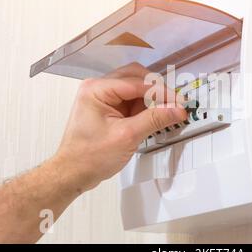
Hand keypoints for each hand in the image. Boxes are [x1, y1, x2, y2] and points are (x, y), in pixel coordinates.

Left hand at [52, 63, 186, 191]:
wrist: (72, 174)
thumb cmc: (89, 157)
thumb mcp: (127, 137)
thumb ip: (154, 120)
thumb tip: (176, 110)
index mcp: (97, 89)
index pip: (137, 83)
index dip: (161, 92)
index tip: (179, 102)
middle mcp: (98, 88)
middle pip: (136, 77)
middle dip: (156, 91)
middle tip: (174, 105)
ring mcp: (102, 97)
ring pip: (135, 87)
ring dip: (150, 99)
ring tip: (162, 115)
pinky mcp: (107, 107)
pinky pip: (131, 100)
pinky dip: (143, 107)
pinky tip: (151, 118)